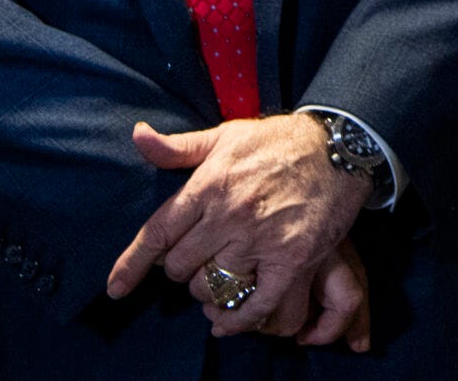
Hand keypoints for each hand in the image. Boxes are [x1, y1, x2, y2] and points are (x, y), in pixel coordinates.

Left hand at [107, 115, 365, 337]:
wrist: (342, 145)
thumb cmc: (279, 141)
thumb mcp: (227, 135)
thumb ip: (178, 146)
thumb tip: (136, 135)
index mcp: (208, 185)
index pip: (157, 233)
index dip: (131, 265)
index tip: (115, 289)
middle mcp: (229, 216)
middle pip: (181, 267)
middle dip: (181, 270)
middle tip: (195, 262)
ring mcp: (261, 240)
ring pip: (213, 287)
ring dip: (208, 291)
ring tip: (216, 282)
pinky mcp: (293, 259)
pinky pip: (256, 304)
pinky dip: (238, 320)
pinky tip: (226, 324)